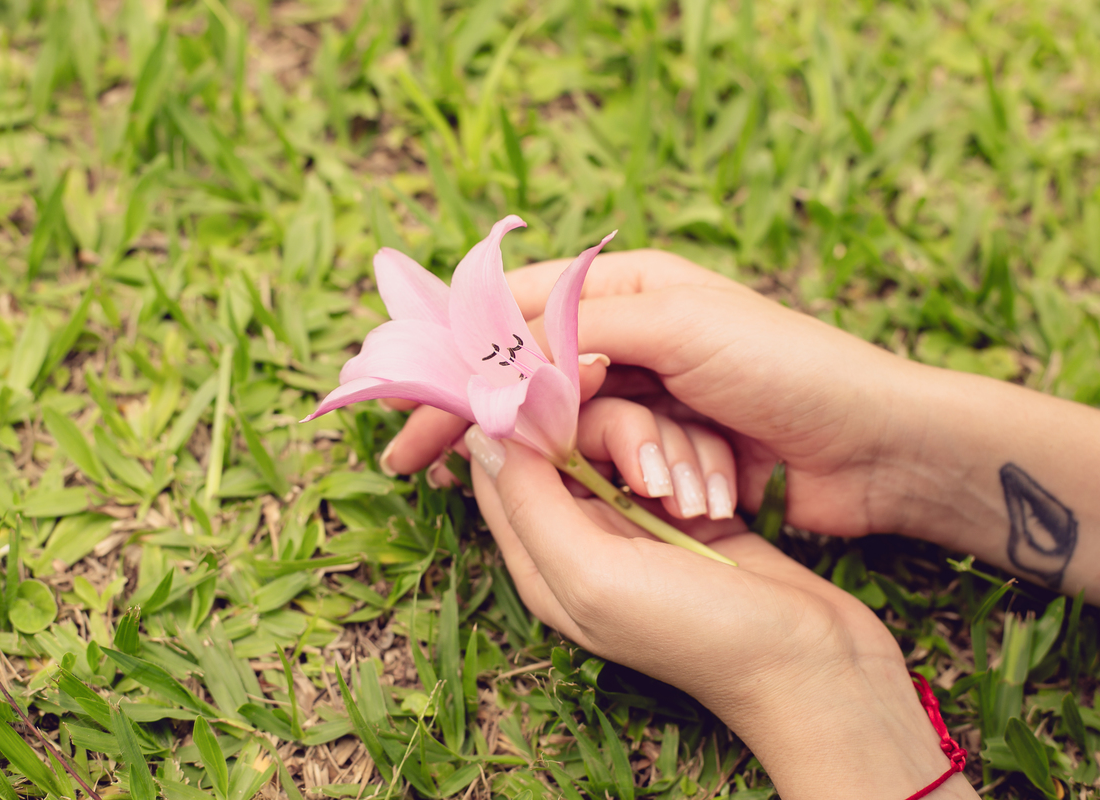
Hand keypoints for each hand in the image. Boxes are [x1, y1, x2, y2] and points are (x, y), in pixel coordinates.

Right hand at [383, 247, 1099, 600]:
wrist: (875, 445)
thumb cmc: (786, 368)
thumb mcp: (676, 327)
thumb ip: (579, 328)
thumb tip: (492, 345)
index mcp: (626, 287)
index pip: (515, 312)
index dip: (455, 356)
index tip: (407, 402)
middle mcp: (627, 336)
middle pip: (520, 371)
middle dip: (465, 414)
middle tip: (407, 461)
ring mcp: (643, 395)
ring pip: (551, 419)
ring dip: (520, 448)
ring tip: (453, 481)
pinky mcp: (661, 448)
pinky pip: (591, 457)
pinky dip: (562, 473)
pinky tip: (525, 494)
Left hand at [465, 427, 977, 799]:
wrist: (813, 666)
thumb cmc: (697, 632)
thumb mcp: (592, 573)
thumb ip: (531, 505)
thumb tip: (480, 439)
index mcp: (541, 557)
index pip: (503, 462)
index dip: (525, 413)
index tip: (567, 378)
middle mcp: (580, 536)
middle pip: (569, 440)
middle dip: (612, 436)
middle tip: (650, 471)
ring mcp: (635, 523)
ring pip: (624, 439)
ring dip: (663, 455)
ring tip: (693, 505)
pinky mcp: (685, 511)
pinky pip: (672, 452)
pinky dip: (693, 462)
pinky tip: (715, 499)